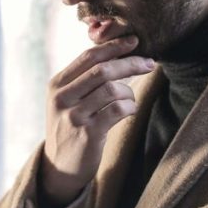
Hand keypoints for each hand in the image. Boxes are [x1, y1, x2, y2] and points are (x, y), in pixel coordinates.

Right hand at [39, 35, 153, 207]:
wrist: (60, 166)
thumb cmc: (70, 127)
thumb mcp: (67, 101)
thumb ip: (84, 79)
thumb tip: (117, 54)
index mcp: (57, 84)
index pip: (88, 57)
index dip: (114, 46)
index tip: (134, 41)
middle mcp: (62, 97)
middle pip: (103, 70)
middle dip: (130, 63)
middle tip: (150, 63)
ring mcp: (74, 116)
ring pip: (112, 89)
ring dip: (129, 92)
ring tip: (130, 99)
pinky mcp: (87, 133)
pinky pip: (118, 110)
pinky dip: (130, 107)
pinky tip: (129, 111)